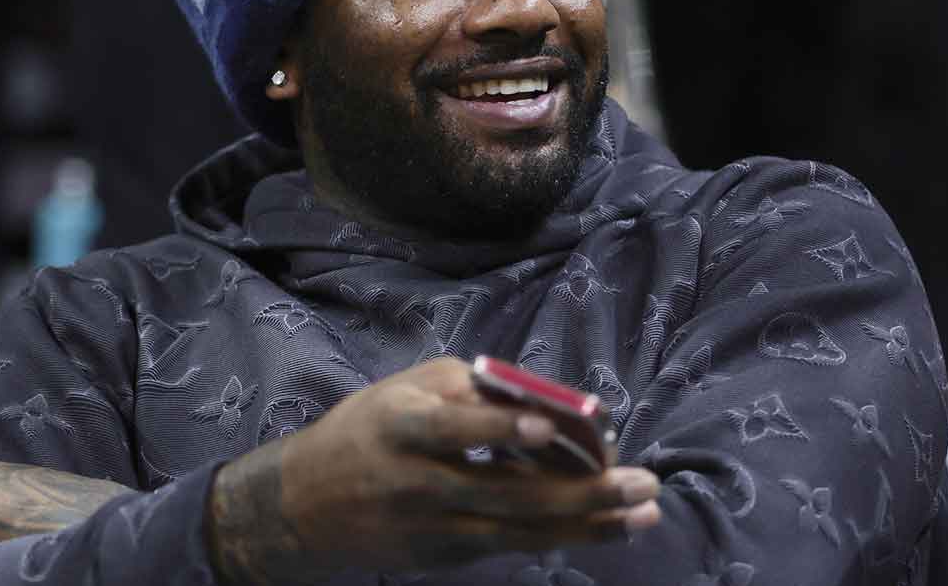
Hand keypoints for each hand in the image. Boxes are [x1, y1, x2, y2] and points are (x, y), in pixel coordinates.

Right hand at [208, 358, 659, 585]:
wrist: (303, 506)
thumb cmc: (369, 429)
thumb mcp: (406, 391)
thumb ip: (473, 393)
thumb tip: (551, 404)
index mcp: (401, 425)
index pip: (454, 428)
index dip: (500, 427)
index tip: (548, 425)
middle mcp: (416, 482)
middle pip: (506, 493)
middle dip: (582, 492)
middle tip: (642, 484)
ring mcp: (431, 527)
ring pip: (520, 530)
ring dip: (588, 523)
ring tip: (644, 513)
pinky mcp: (443, 556)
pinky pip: (512, 544)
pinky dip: (562, 534)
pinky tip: (608, 526)